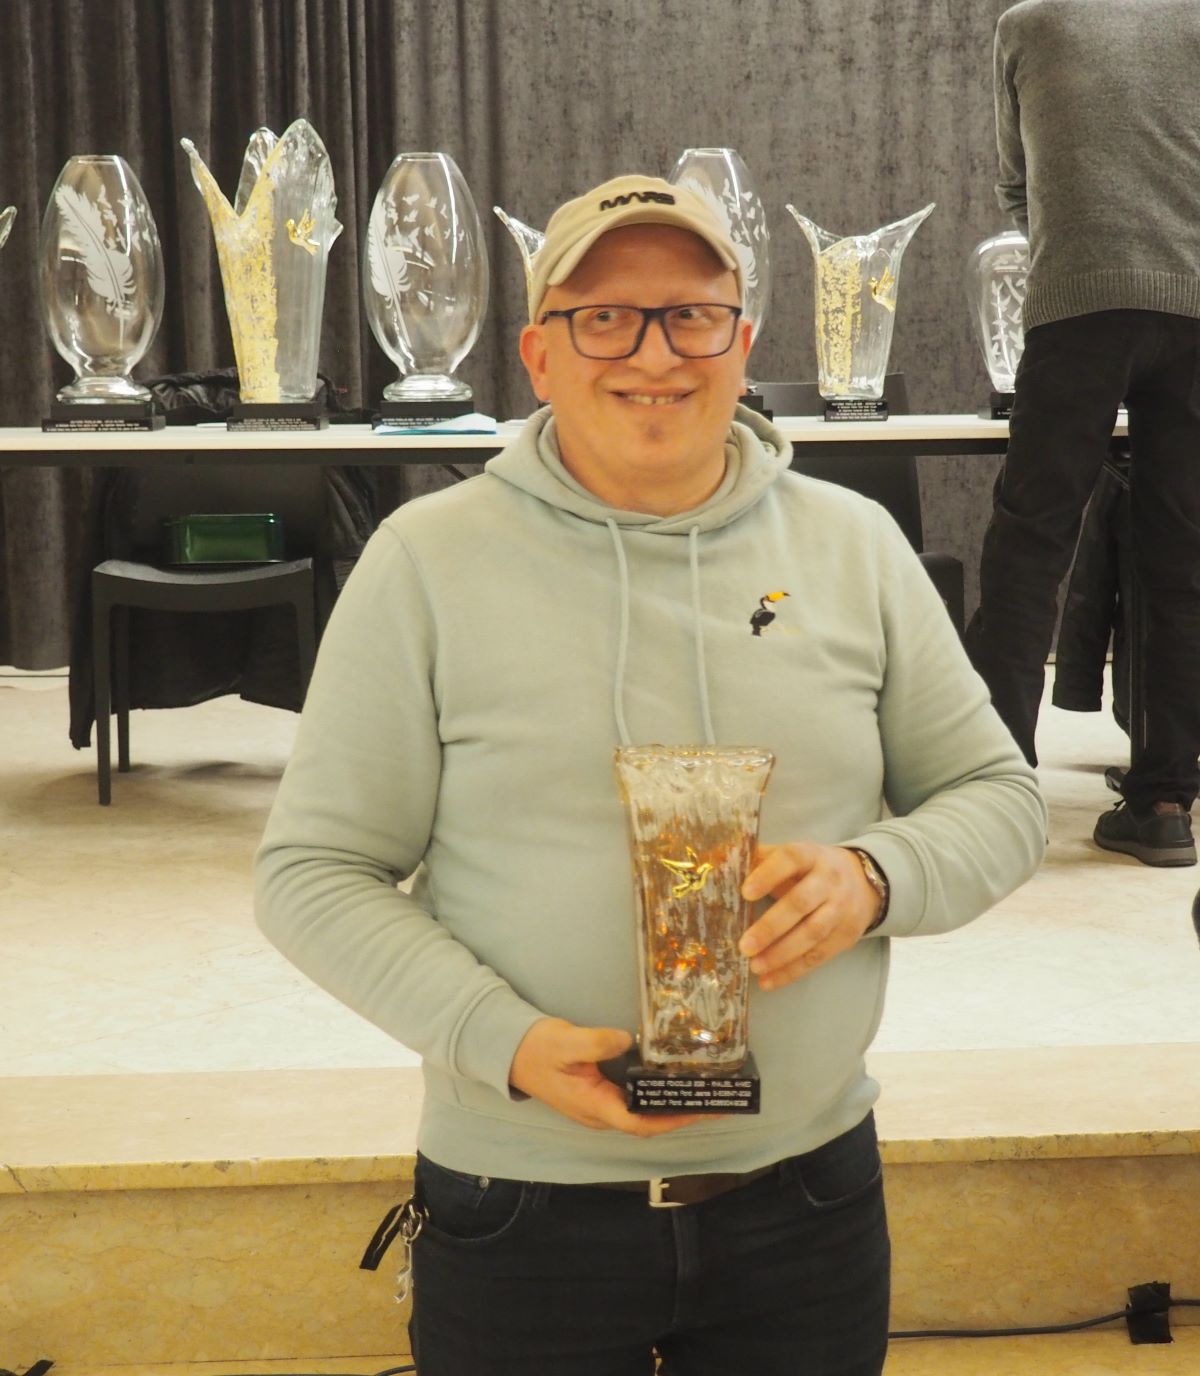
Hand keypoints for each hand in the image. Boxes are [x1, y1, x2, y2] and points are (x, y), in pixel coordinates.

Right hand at [509, 1017, 706, 1137]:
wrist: (511, 1050)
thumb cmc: (538, 1048)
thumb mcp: (565, 1041)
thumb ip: (596, 1043)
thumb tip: (627, 1040)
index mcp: (594, 1106)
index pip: (640, 1123)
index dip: (673, 1120)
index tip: (702, 1109)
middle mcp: (600, 1113)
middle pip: (647, 1123)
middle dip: (681, 1114)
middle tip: (714, 1098)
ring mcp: (598, 1106)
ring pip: (641, 1114)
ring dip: (670, 1107)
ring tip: (700, 1090)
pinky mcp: (598, 1094)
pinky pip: (633, 1102)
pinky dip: (655, 1096)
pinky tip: (669, 1080)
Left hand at [739, 843, 880, 991]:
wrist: (865, 881)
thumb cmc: (810, 869)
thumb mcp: (791, 856)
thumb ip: (758, 859)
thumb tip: (717, 863)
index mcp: (810, 855)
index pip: (790, 860)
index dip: (768, 875)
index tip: (745, 893)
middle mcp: (829, 880)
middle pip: (801, 903)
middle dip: (772, 926)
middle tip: (745, 946)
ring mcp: (841, 909)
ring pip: (812, 933)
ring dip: (781, 954)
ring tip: (755, 967)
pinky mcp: (846, 935)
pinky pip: (818, 956)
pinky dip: (792, 971)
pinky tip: (769, 981)